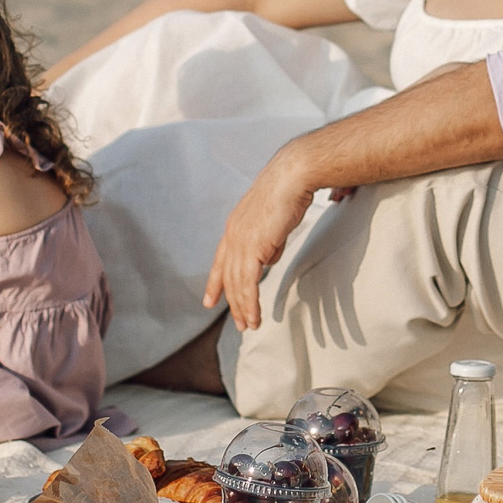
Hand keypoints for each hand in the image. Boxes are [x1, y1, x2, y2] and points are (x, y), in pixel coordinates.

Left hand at [203, 150, 318, 329]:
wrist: (292, 176)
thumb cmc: (288, 192)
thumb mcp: (274, 221)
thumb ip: (269, 242)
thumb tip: (269, 259)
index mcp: (235, 226)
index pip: (221, 260)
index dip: (215, 282)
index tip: (210, 300)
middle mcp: (232, 235)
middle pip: (228, 276)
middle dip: (232, 302)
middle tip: (239, 322)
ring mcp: (240, 242)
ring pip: (237, 284)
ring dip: (243, 308)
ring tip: (249, 325)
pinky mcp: (252, 248)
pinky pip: (248, 284)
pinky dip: (251, 303)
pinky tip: (255, 316)